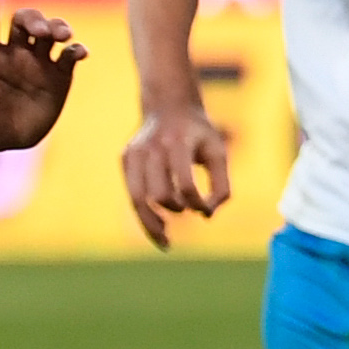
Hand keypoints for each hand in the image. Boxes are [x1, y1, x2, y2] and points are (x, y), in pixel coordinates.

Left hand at [0, 0, 83, 150]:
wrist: (8, 138)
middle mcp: (16, 50)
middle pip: (24, 22)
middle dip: (32, 19)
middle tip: (37, 29)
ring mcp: (39, 60)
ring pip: (50, 33)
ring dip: (57, 27)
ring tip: (61, 34)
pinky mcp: (59, 75)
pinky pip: (70, 57)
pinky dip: (77, 51)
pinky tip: (79, 52)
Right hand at [119, 99, 232, 249]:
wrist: (169, 106)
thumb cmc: (198, 134)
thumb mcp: (218, 153)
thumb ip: (222, 186)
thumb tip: (206, 216)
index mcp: (179, 142)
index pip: (186, 184)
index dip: (198, 203)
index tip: (205, 209)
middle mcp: (153, 147)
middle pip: (160, 195)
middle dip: (176, 209)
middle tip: (186, 211)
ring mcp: (136, 152)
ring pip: (138, 200)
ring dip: (152, 225)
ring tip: (166, 242)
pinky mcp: (126, 159)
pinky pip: (132, 195)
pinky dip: (144, 216)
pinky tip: (158, 227)